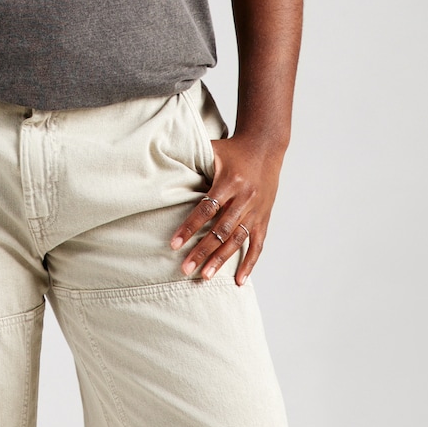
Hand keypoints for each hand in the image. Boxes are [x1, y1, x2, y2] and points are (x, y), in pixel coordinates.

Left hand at [169, 135, 283, 285]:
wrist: (265, 146)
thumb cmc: (232, 149)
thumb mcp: (213, 149)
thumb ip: (191, 159)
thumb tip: (162, 161)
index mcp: (230, 181)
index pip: (207, 209)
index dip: (190, 227)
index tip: (174, 244)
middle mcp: (245, 198)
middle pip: (221, 230)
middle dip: (202, 251)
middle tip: (185, 268)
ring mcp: (256, 210)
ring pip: (237, 240)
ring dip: (221, 260)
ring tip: (205, 276)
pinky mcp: (264, 218)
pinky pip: (257, 244)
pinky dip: (249, 263)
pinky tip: (239, 280)